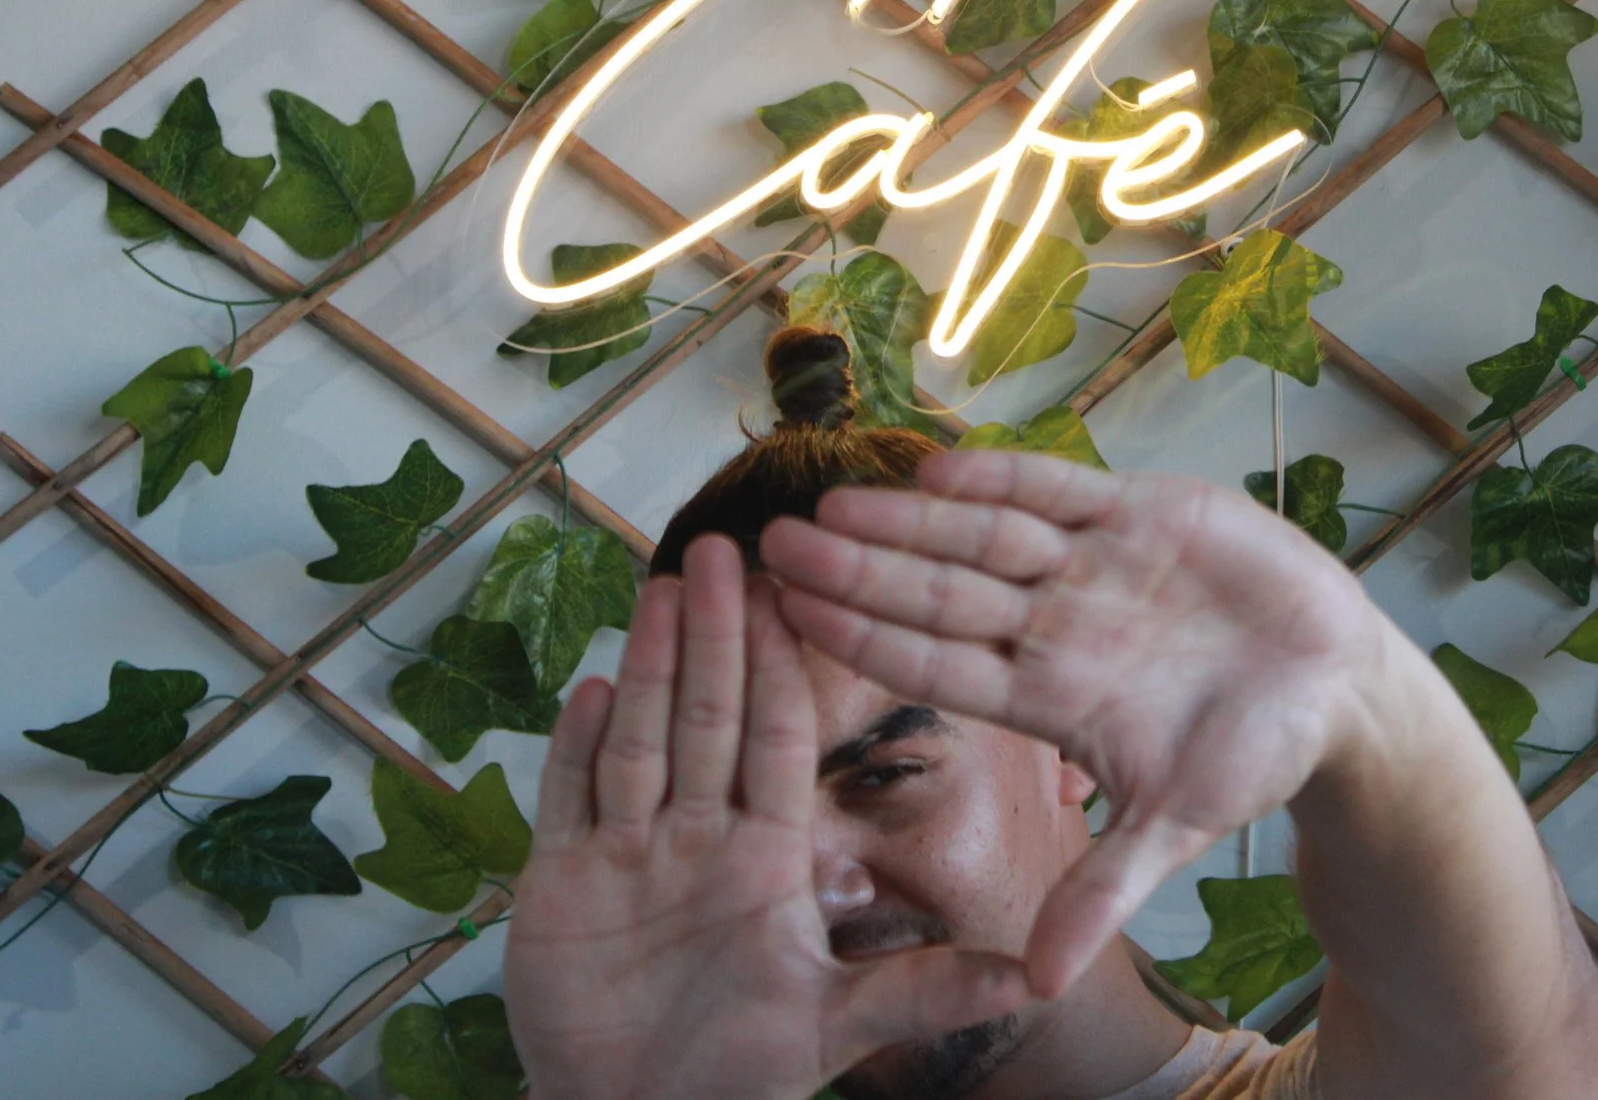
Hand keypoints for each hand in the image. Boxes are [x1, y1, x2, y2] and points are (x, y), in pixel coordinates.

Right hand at [503, 536, 1031, 1099]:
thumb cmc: (732, 1077)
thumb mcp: (834, 1027)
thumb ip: (926, 993)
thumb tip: (1038, 981)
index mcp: (767, 858)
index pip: (778, 741)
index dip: (785, 667)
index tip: (798, 591)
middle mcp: (698, 839)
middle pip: (707, 717)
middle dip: (715, 635)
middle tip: (723, 550)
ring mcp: (626, 853)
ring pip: (640, 738)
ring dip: (650, 664)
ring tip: (661, 587)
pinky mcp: (559, 882)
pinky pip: (568, 798)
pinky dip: (574, 748)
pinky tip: (589, 688)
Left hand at [762, 452, 1413, 999]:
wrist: (1338, 686)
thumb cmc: (1254, 755)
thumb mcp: (1177, 826)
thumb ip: (1104, 890)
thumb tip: (1041, 986)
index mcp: (1048, 694)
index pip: (936, 663)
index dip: (864, 638)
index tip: (790, 618)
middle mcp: (1053, 623)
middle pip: (939, 591)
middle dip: (859, 568)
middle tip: (775, 544)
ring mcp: (1090, 563)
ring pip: (983, 535)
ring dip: (911, 518)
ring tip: (835, 499)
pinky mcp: (1140, 512)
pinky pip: (1058, 488)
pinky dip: (1005, 477)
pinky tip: (939, 466)